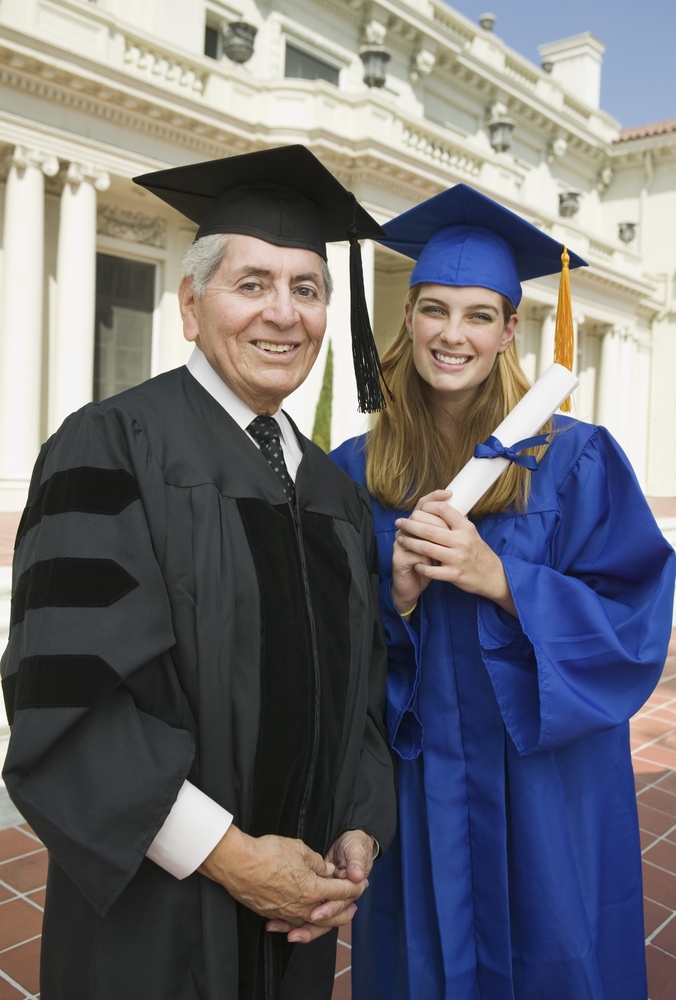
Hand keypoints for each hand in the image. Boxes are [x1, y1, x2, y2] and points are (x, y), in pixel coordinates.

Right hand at [199, 825, 366, 931]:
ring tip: (330, 915)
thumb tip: (326, 870)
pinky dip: (301, 922)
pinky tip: (303, 918)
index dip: (353, 888)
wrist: (237, 864)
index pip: (340, 892)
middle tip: (353, 908)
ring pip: (311, 923)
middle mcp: (301, 907)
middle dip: (344, 912)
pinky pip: (292, 922)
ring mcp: (286, 913)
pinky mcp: (271, 914)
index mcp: (313, 889)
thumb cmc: (267, 853)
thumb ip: (316, 862)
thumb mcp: (299, 849)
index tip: (361, 884)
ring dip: (324, 920)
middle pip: (330, 916)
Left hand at [393, 493, 516, 616]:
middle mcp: (462, 541)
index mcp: (466, 528)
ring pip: (426, 548)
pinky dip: (419, 565)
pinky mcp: (454, 575)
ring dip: (409, 543)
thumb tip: (441, 505)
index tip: (416, 509)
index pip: (443, 510)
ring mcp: (457, 559)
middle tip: (400, 522)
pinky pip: (431, 570)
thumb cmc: (478, 552)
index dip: (427, 507)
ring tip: (400, 539)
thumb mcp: (471, 533)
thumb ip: (456, 522)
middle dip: (410, 525)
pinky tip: (413, 561)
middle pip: (429, 529)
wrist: (493, 576)